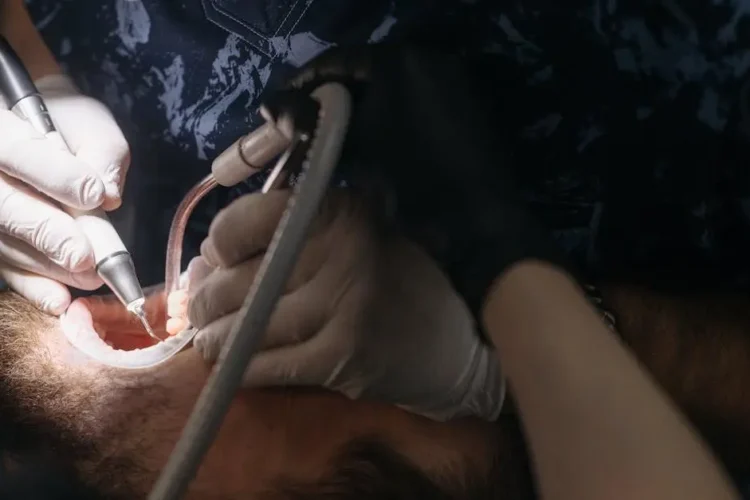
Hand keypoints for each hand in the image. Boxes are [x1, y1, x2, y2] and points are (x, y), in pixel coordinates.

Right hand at [0, 74, 129, 313]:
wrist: (39, 130)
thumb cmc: (68, 125)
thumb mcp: (91, 124)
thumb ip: (101, 153)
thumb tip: (108, 197)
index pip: (15, 150)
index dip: (53, 175)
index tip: (95, 196)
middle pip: (3, 204)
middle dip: (47, 233)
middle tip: (84, 256)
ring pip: (3, 240)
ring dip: (47, 264)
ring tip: (89, 275)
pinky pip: (3, 265)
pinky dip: (32, 285)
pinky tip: (59, 300)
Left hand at [174, 189, 504, 421]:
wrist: (456, 343)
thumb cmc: (398, 282)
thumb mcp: (358, 234)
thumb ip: (293, 233)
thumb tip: (210, 255)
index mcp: (339, 212)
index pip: (245, 222)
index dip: (219, 245)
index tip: (219, 259)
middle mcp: (339, 253)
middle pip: (237, 282)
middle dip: (208, 300)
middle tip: (201, 309)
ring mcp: (340, 308)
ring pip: (246, 328)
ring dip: (216, 339)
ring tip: (210, 339)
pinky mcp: (340, 358)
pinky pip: (267, 366)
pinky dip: (242, 368)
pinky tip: (237, 365)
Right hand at [278, 45, 568, 334]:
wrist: (476, 225)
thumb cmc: (414, 180)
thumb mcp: (358, 145)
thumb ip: (311, 121)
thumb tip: (269, 104)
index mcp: (402, 60)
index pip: (335, 62)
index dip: (301, 86)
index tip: (276, 112)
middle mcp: (427, 63)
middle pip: (359, 78)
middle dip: (325, 105)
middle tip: (297, 133)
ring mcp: (447, 87)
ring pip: (381, 97)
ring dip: (350, 119)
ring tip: (322, 147)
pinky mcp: (459, 113)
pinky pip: (406, 112)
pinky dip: (380, 127)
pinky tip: (359, 151)